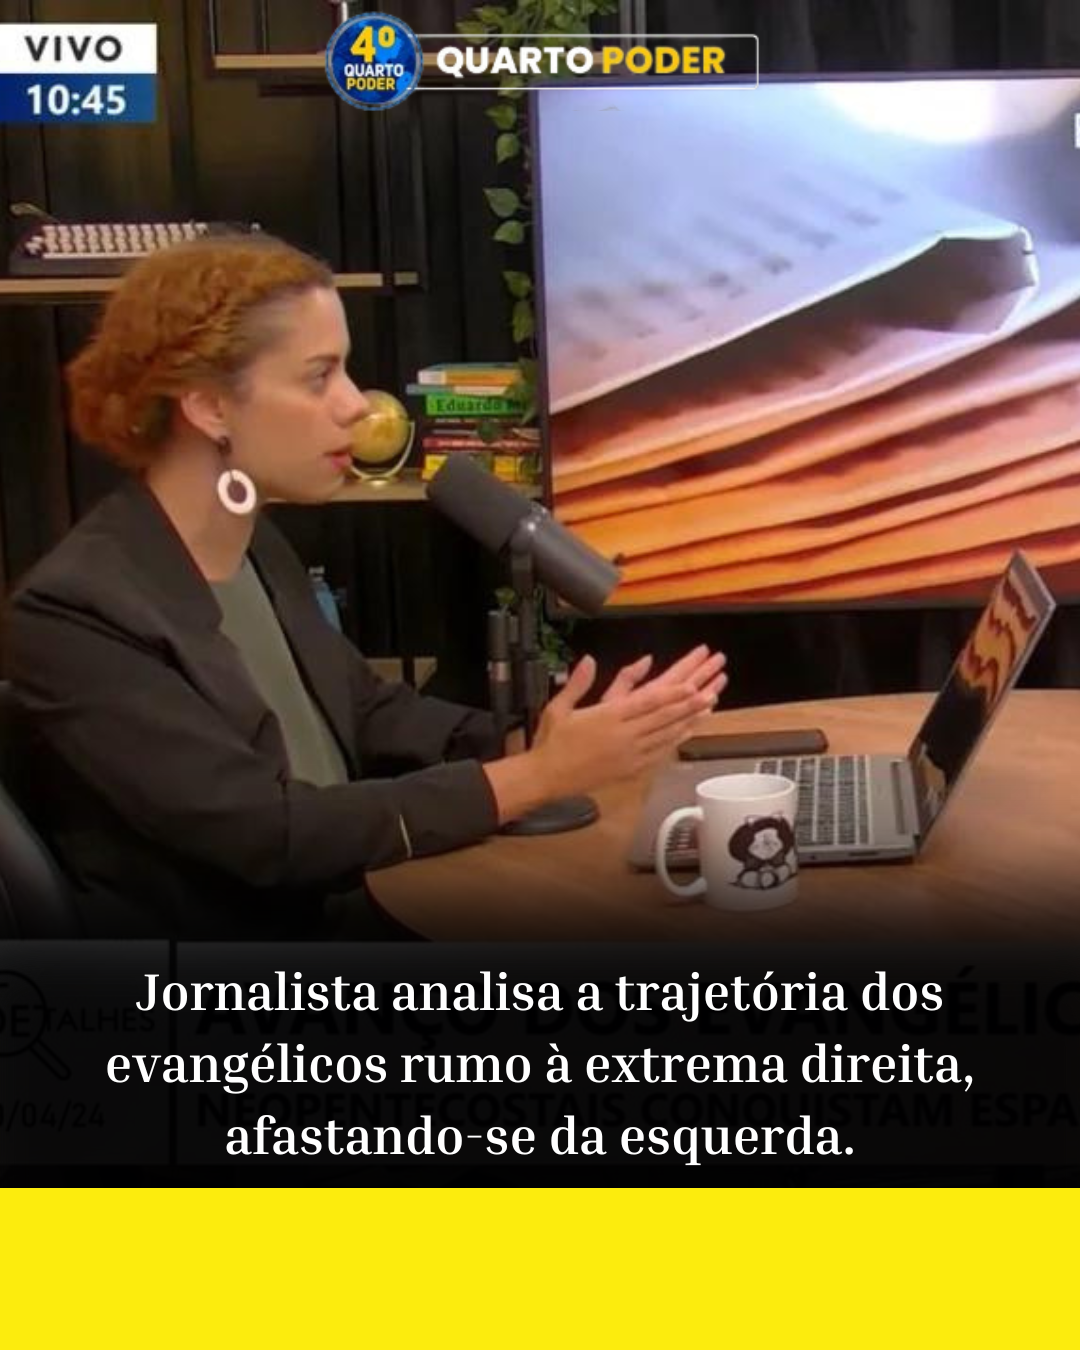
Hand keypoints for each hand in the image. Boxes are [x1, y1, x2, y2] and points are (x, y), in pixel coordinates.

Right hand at [530, 645, 727, 797]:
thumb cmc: (552, 743)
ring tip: (711, 704)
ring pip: (668, 733)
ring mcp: (630, 754)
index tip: (692, 684)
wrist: (546, 778)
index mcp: (607, 718)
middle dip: (691, 700)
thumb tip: (589, 660)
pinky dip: (678, 739)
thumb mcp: (559, 707)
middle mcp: (623, 736)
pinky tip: (690, 729)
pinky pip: (660, 752)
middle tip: (713, 687)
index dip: (672, 693)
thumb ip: (578, 682)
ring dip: (691, 718)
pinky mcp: (631, 768)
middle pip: (665, 716)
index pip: (646, 702)